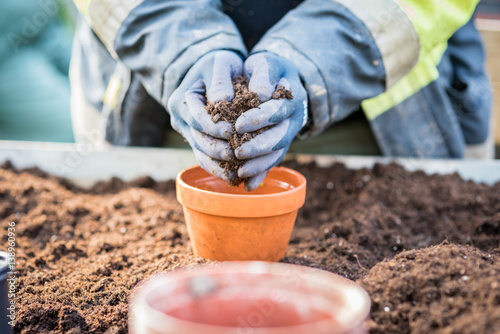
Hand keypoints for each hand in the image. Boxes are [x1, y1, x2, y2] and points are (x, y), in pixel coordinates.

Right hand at [168, 51, 242, 180]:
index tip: (234, 131)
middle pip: (199, 140)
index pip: (197, 118)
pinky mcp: (197, 142)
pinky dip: (220, 169)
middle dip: (220, 149)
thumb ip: (220, 81)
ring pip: (202, 154)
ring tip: (241, 170)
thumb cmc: (220, 64)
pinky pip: (206, 160)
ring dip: (220, 165)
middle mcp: (180, 119)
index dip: (215, 127)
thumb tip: (222, 101)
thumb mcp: (220, 63)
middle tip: (241, 154)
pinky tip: (237, 175)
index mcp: (181, 100)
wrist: (214, 70)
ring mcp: (188, 133)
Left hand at [235, 53, 307, 190]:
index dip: (259, 118)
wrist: (276, 79)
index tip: (238, 123)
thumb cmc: (264, 69)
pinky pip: (273, 162)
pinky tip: (248, 185)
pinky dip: (261, 174)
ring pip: (278, 153)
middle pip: (280, 137)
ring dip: (260, 165)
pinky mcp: (280, 145)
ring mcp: (288, 134)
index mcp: (292, 96)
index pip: (278, 110)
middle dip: (259, 147)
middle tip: (238, 153)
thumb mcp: (264, 62)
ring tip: (240, 172)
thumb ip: (262, 73)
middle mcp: (294, 118)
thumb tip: (259, 94)